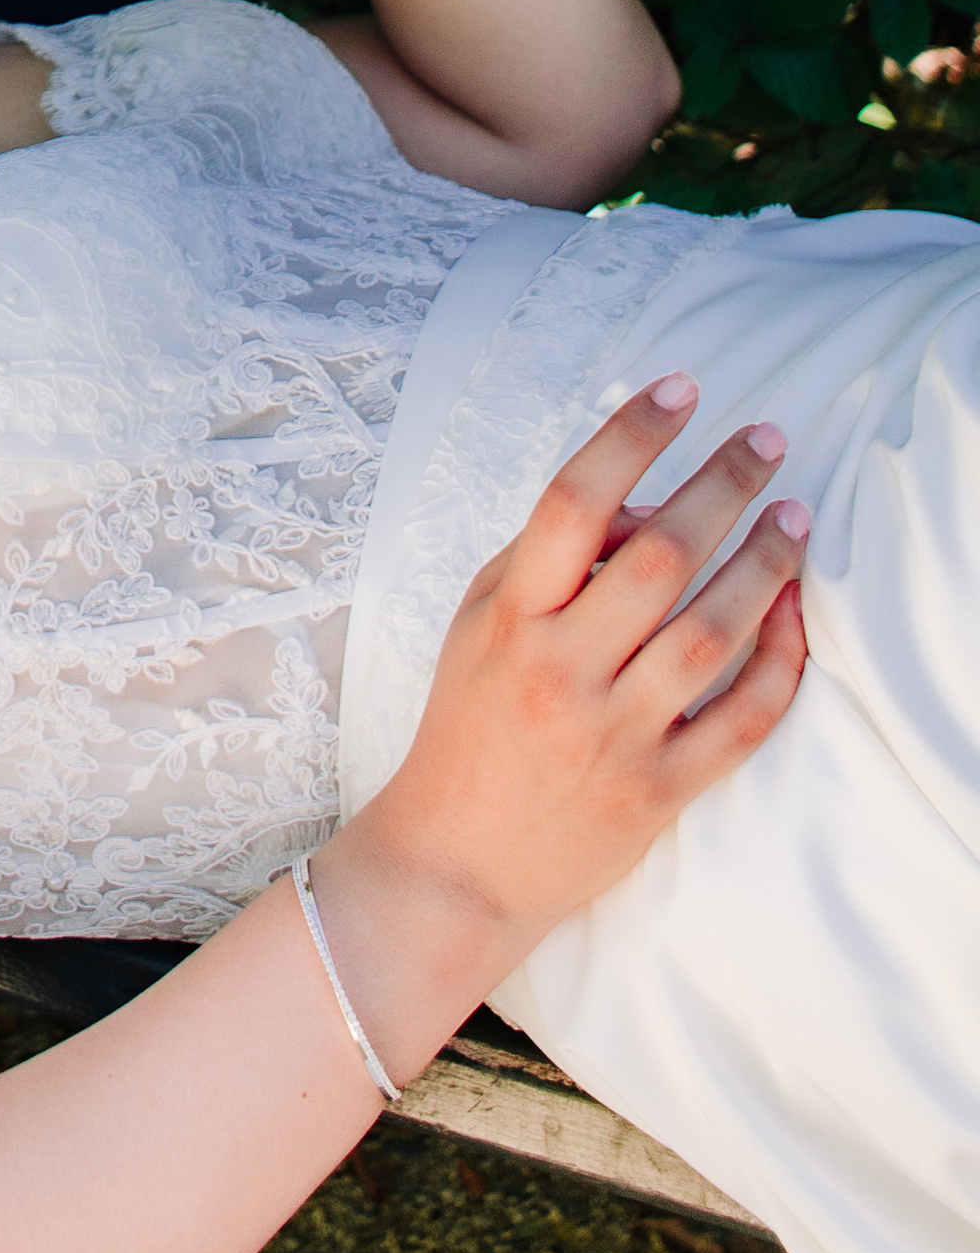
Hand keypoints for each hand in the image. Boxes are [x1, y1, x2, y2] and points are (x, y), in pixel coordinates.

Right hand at [321, 378, 807, 1024]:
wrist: (458, 862)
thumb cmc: (469, 725)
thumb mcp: (482, 622)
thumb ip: (551, 559)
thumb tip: (643, 500)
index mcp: (511, 615)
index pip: (573, 502)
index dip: (630, 436)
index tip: (680, 390)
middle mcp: (561, 669)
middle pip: (659, 558)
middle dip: (722, 486)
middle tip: (766, 442)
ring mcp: (614, 734)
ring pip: (711, 634)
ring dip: (764, 566)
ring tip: (794, 517)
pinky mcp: (660, 791)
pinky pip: (740, 721)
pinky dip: (778, 664)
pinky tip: (795, 614)